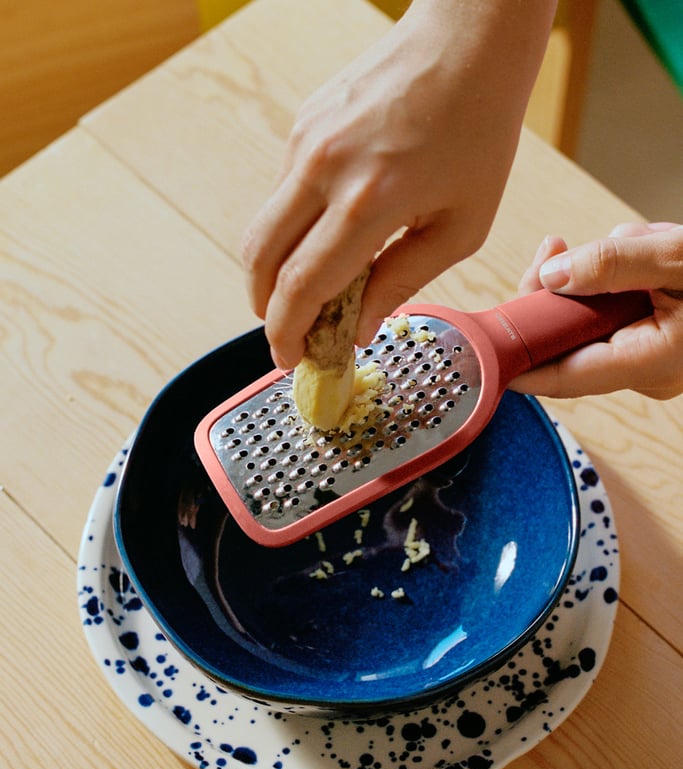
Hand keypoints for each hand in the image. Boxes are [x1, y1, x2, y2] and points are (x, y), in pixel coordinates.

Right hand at [241, 0, 555, 368]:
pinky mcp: (303, 124)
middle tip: (288, 334)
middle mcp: (324, 170)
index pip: (302, 286)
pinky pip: (283, 193)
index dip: (287, 332)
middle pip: (259, 260)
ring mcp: (305, 142)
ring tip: (311, 293)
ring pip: (263, 227)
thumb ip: (404, 281)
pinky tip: (329, 235)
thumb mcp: (461, 226)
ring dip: (275, 272)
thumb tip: (359, 328)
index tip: (289, 358)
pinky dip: (294, 229)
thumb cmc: (479, 133)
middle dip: (265, 309)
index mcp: (369, 203)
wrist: (469, 40)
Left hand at [510, 222, 682, 399]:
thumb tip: (552, 275)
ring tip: (634, 241)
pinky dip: (612, 279)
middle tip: (552, 249)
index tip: (485, 343)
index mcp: (649, 362)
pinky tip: (637, 250)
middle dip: (556, 293)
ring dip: (594, 277)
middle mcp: (644, 371)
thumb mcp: (677, 256)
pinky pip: (608, 313)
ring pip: (584, 321)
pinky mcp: (648, 341)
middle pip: (566, 342)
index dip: (518, 361)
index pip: (562, 375)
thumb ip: (612, 264)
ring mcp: (646, 358)